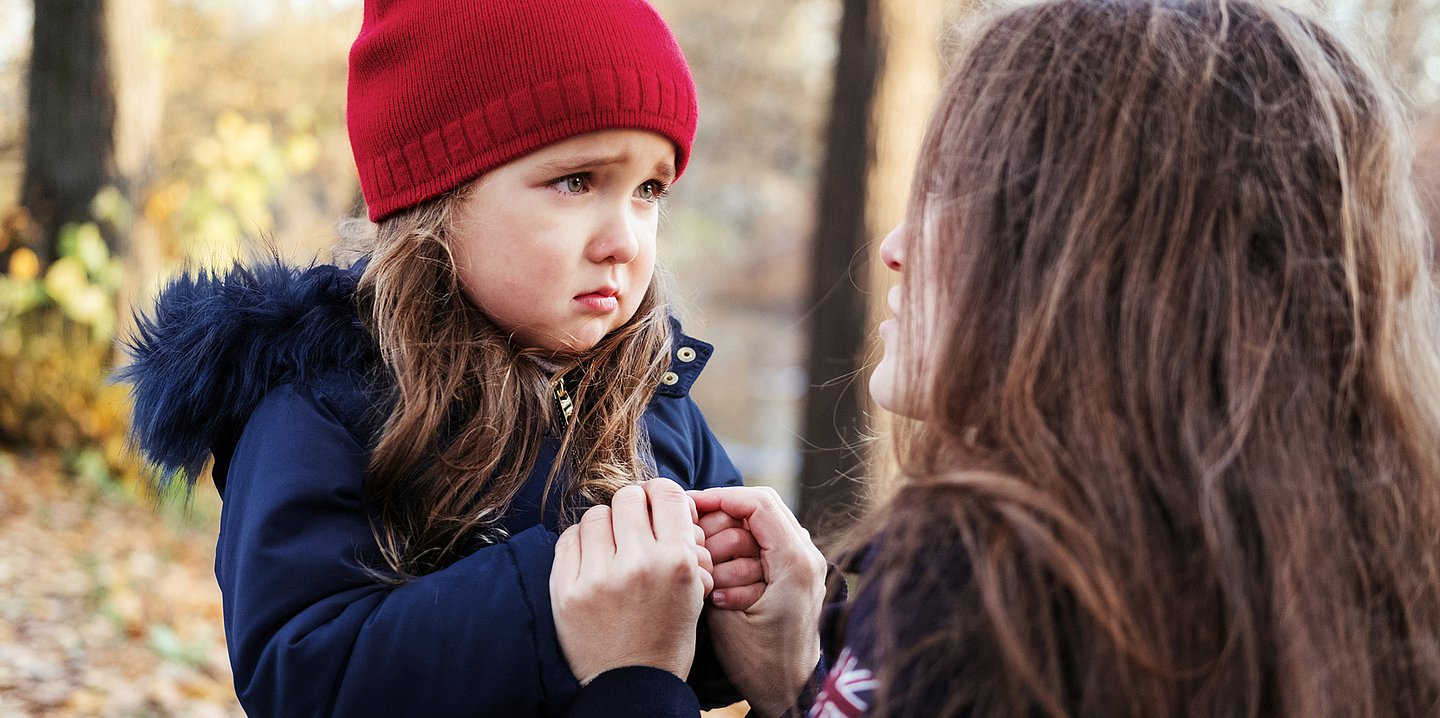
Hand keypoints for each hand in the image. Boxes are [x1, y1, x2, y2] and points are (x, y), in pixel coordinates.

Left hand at [550, 479, 712, 684]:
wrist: (631, 684)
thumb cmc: (667, 634)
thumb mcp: (693, 588)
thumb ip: (683, 542)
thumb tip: (664, 499)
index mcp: (676, 562)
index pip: (666, 494)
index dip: (660, 494)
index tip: (654, 505)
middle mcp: (638, 564)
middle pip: (628, 497)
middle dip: (632, 508)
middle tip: (632, 527)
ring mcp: (598, 577)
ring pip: (596, 514)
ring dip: (605, 526)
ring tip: (610, 549)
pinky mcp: (566, 590)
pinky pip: (568, 538)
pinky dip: (580, 543)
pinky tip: (590, 561)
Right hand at [690, 487, 826, 717]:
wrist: (790, 693)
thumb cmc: (759, 662)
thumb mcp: (725, 615)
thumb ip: (712, 568)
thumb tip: (692, 531)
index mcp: (795, 561)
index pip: (757, 502)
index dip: (718, 498)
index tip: (687, 507)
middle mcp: (807, 555)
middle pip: (758, 509)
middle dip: (720, 524)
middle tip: (694, 546)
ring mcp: (804, 562)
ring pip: (758, 527)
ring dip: (728, 542)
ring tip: (709, 574)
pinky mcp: (795, 573)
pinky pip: (763, 546)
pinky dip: (738, 556)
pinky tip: (720, 580)